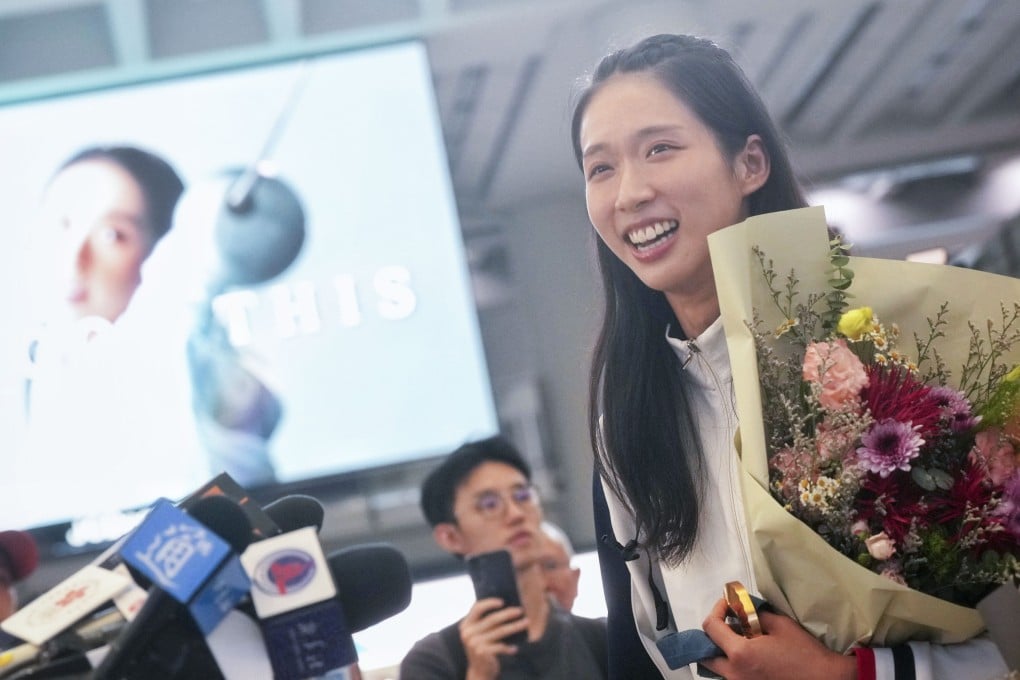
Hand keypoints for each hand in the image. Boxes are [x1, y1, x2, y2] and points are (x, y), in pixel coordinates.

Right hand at [460, 597, 529, 679]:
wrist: (479, 672)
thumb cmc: (483, 649)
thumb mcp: (479, 634)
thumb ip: (484, 622)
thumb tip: (506, 606)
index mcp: (466, 625)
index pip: (477, 608)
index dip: (490, 603)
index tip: (503, 602)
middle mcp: (468, 633)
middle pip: (492, 619)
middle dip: (508, 613)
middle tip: (521, 610)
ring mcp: (474, 643)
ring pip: (500, 631)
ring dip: (515, 626)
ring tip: (526, 623)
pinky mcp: (482, 652)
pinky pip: (500, 646)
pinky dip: (509, 648)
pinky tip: (515, 648)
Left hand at [699, 598, 856, 679]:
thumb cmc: (804, 653)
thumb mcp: (780, 625)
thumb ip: (754, 615)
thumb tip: (741, 610)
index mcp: (740, 654)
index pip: (711, 627)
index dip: (717, 610)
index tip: (727, 605)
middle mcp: (734, 673)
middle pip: (706, 653)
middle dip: (713, 636)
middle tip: (728, 624)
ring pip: (717, 668)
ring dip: (722, 652)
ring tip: (739, 640)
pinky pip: (731, 676)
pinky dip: (733, 665)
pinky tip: (749, 656)